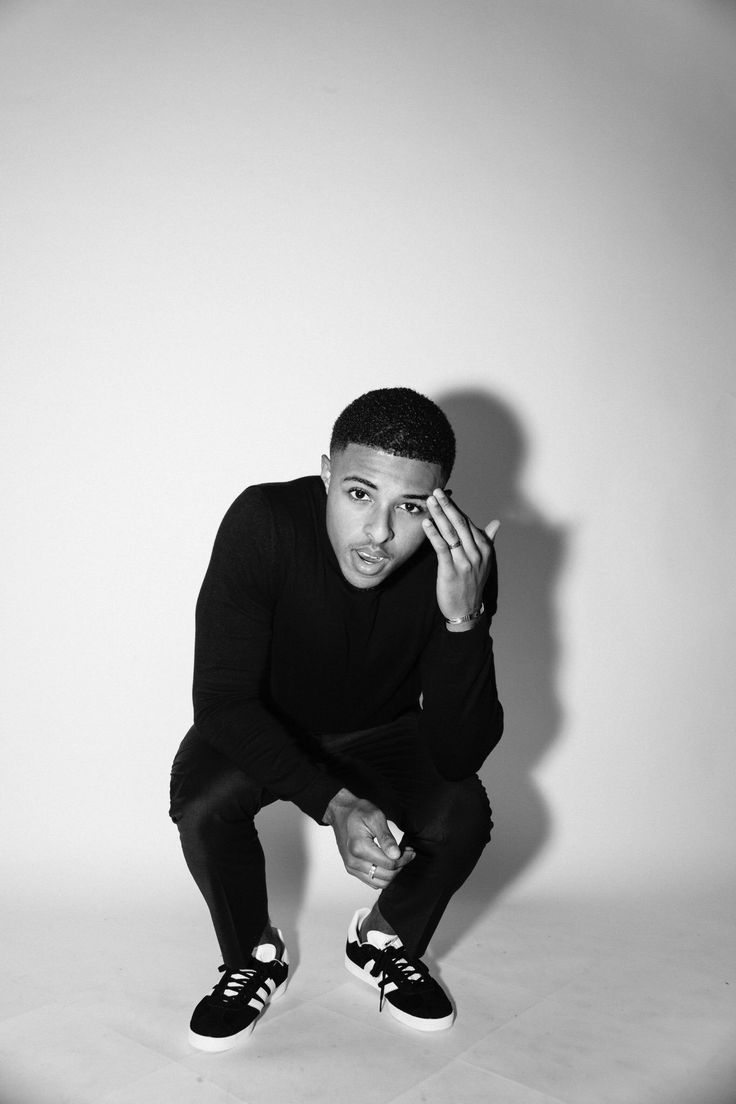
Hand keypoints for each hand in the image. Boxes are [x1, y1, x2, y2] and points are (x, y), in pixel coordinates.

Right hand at [323, 789, 415, 887]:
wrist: (341, 812)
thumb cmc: (358, 812)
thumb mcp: (376, 817)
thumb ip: (386, 838)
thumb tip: (396, 855)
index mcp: (359, 848)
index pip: (390, 864)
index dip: (404, 859)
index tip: (410, 850)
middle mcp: (353, 861)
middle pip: (387, 876)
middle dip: (401, 866)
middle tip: (407, 853)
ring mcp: (351, 867)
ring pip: (380, 883)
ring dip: (393, 873)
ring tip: (398, 858)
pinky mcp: (352, 869)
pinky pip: (372, 881)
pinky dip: (383, 876)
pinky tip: (387, 862)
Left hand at [422, 488, 499, 626]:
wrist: (466, 610)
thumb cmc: (472, 584)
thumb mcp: (484, 562)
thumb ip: (488, 541)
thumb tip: (496, 524)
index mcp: (485, 549)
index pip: (468, 523)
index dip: (455, 508)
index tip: (445, 495)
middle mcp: (476, 553)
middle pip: (460, 524)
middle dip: (447, 506)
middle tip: (436, 492)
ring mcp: (464, 562)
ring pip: (450, 533)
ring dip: (439, 515)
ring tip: (430, 501)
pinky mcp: (450, 570)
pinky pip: (441, 548)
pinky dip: (434, 534)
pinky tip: (426, 523)